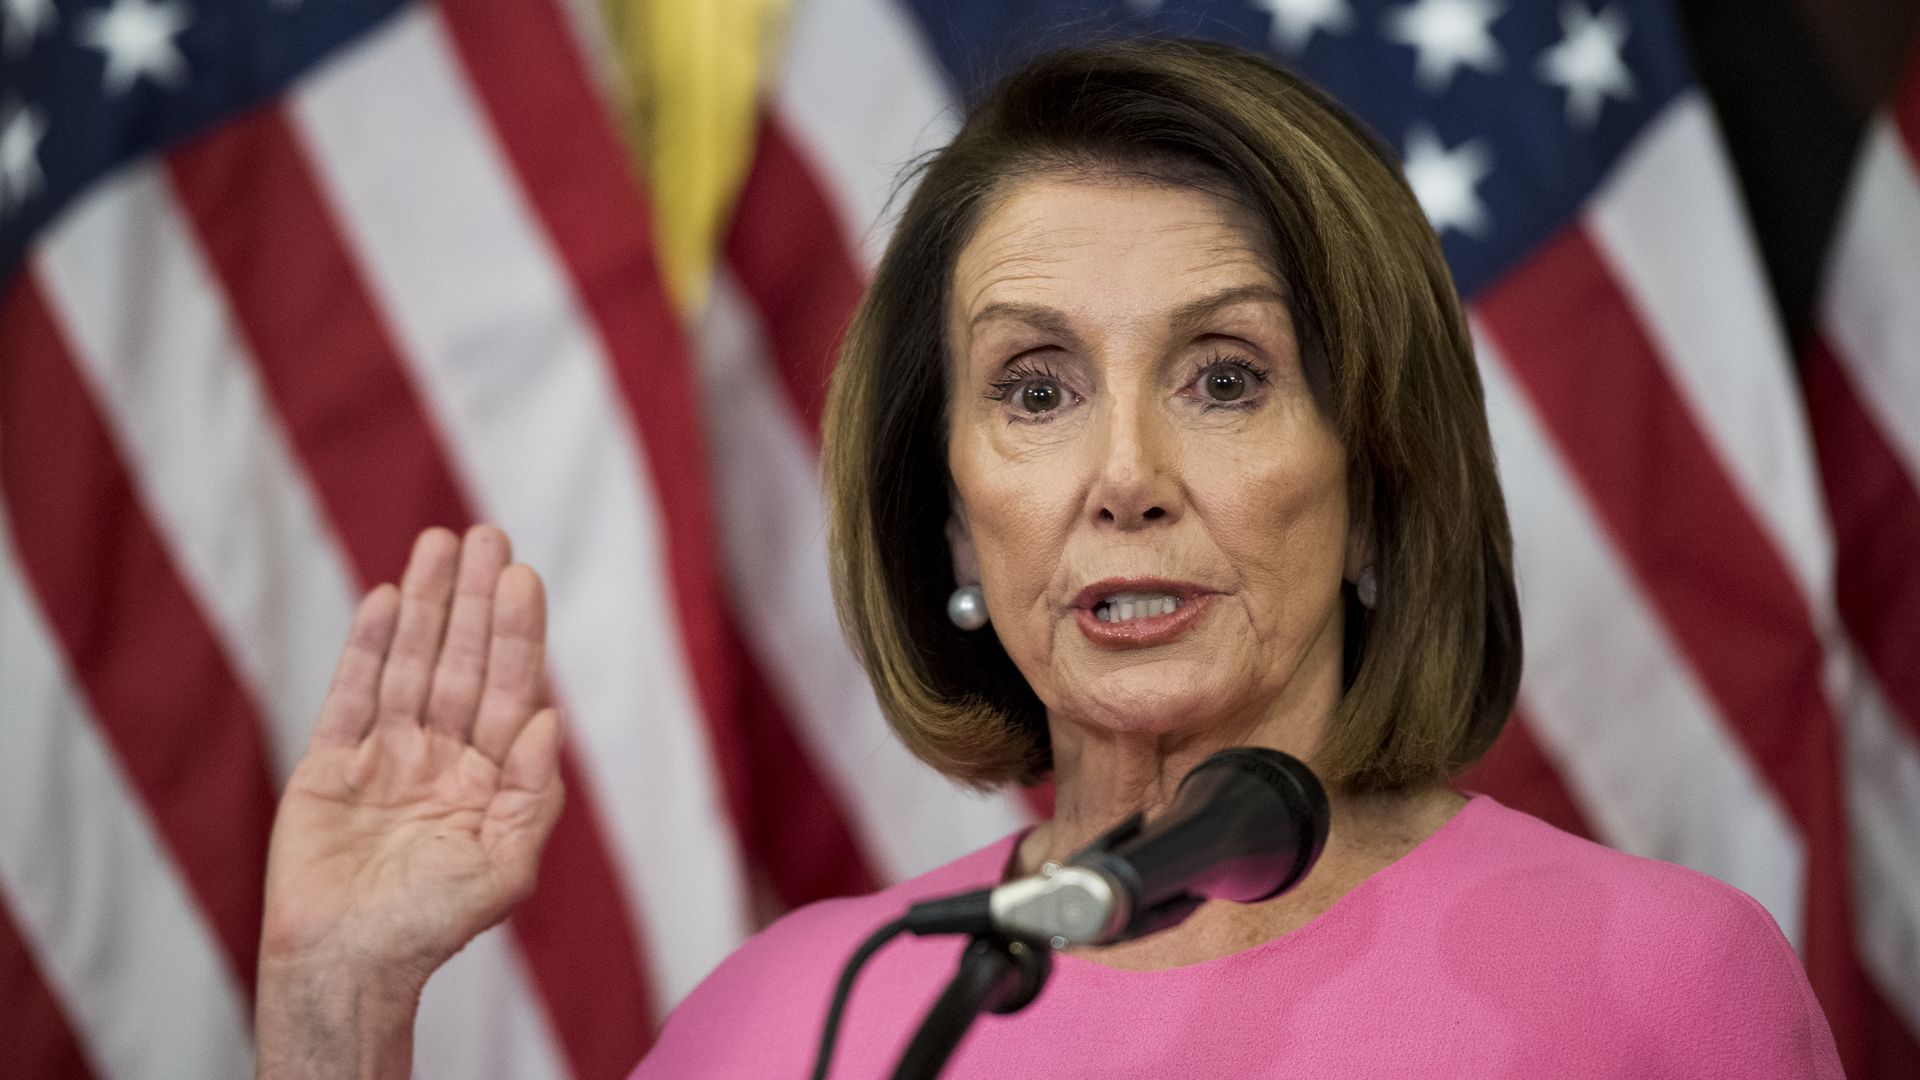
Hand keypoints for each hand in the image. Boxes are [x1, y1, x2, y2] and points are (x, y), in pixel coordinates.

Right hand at [259, 525, 563, 986]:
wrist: (347, 967)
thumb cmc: (432, 928)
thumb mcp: (505, 869)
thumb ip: (534, 796)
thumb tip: (554, 720)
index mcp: (488, 779)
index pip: (509, 691)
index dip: (516, 634)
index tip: (523, 576)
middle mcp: (440, 758)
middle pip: (462, 663)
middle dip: (475, 601)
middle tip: (488, 535)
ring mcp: (384, 757)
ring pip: (410, 665)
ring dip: (425, 606)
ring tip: (439, 542)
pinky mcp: (329, 766)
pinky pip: (350, 695)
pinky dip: (367, 648)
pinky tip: (385, 599)